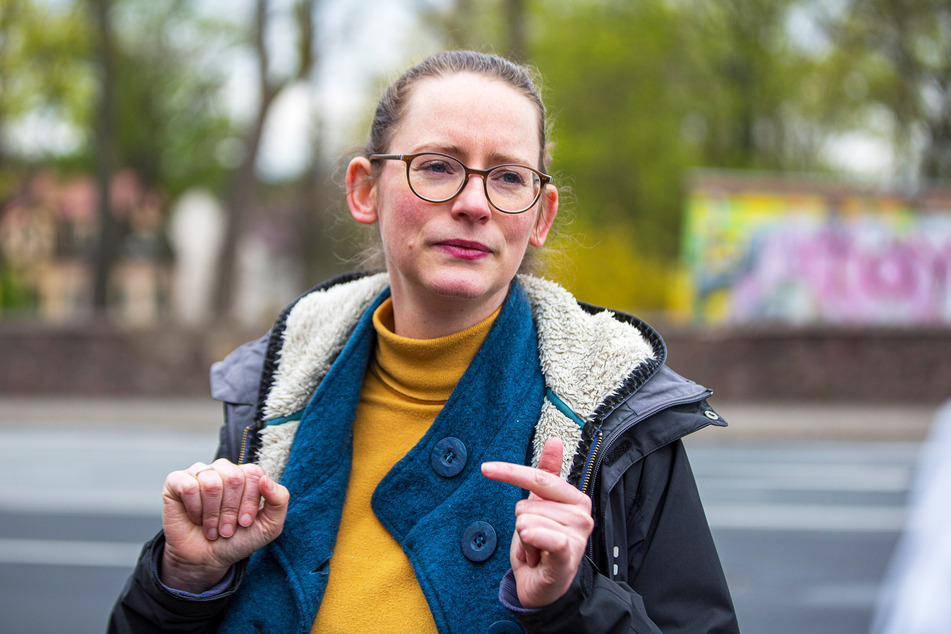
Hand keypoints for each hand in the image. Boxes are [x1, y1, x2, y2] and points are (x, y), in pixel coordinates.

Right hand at [160, 459, 288, 592]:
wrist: (206, 559)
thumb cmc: (238, 540)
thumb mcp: (269, 526)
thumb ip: (279, 500)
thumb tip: (265, 479)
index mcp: (246, 475)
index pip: (254, 474)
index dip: (250, 502)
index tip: (245, 522)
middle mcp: (223, 469)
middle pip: (233, 477)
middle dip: (231, 511)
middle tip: (226, 529)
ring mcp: (200, 473)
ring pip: (211, 483)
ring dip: (213, 514)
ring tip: (212, 528)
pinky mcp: (176, 481)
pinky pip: (188, 486)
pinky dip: (194, 509)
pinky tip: (195, 518)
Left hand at [481, 438, 593, 607]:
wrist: (546, 585)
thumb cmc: (543, 544)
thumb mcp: (541, 505)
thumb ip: (548, 473)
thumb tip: (554, 441)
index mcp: (576, 498)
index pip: (538, 478)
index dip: (509, 472)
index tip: (486, 468)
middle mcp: (581, 515)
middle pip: (526, 504)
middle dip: (521, 524)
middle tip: (534, 540)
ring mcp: (577, 536)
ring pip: (525, 523)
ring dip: (524, 542)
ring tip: (537, 551)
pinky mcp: (568, 556)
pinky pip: (545, 537)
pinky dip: (534, 542)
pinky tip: (535, 555)